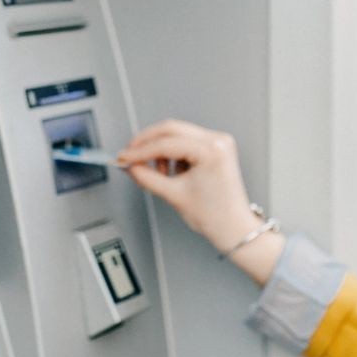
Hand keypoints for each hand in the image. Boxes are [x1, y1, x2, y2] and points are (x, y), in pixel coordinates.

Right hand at [116, 119, 261, 253]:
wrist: (233, 227)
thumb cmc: (215, 215)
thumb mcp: (173, 194)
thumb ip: (146, 177)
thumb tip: (130, 165)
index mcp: (211, 150)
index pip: (166, 143)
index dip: (139, 150)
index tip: (124, 157)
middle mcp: (218, 141)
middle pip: (171, 129)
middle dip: (147, 143)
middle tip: (130, 156)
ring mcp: (219, 142)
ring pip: (177, 134)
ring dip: (161, 150)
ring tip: (160, 174)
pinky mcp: (217, 147)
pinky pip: (187, 142)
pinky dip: (174, 154)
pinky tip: (174, 172)